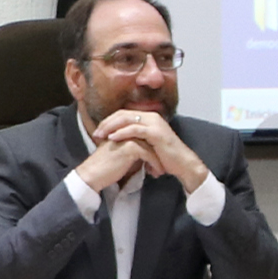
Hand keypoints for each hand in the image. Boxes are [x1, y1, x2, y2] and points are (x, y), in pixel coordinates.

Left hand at [90, 109, 208, 191]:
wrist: (182, 164)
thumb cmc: (163, 156)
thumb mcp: (146, 143)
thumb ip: (134, 137)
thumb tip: (116, 137)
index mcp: (148, 117)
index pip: (123, 114)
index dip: (108, 121)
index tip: (97, 131)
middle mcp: (151, 116)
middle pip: (122, 114)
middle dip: (106, 123)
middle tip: (95, 133)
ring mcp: (154, 123)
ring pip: (127, 119)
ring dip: (110, 127)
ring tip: (100, 136)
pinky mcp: (156, 132)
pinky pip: (135, 129)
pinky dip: (122, 133)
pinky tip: (112, 138)